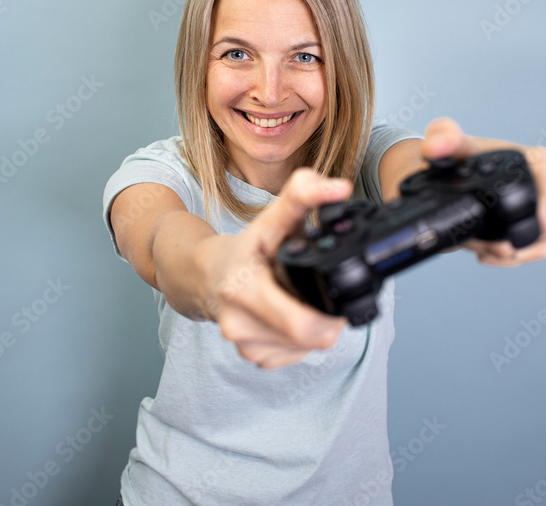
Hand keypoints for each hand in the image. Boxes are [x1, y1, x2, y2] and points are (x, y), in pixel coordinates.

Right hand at [194, 169, 353, 368]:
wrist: (206, 274)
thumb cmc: (245, 249)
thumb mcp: (271, 219)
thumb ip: (304, 196)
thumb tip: (340, 188)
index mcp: (245, 289)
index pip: (304, 324)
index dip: (331, 313)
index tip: (337, 290)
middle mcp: (240, 324)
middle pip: (309, 339)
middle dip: (328, 320)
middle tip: (326, 294)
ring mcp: (245, 345)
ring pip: (304, 349)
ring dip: (313, 330)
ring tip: (301, 301)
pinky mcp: (252, 358)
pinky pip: (292, 356)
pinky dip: (299, 341)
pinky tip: (291, 317)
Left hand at [421, 118, 545, 266]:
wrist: (458, 180)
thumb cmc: (465, 159)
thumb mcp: (452, 145)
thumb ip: (442, 137)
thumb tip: (435, 147)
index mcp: (539, 160)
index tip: (543, 222)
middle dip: (528, 235)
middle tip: (494, 242)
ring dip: (515, 250)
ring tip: (482, 246)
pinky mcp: (540, 232)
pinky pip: (538, 252)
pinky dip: (513, 259)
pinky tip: (488, 254)